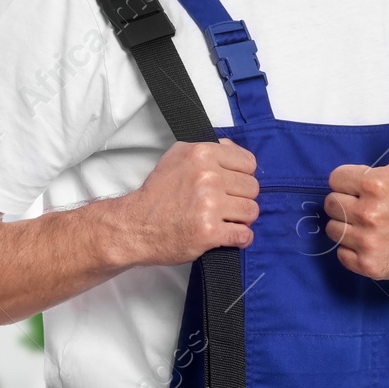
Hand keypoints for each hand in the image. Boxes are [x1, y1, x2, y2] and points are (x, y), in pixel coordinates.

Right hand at [112, 138, 258, 265]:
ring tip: (224, 220)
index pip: (249, 162)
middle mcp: (207, 177)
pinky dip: (240, 238)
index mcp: (201, 154)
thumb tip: (235, 149)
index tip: (232, 185)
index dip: (243, 176)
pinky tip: (228, 235)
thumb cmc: (158, 195)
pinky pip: (245, 234)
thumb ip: (209, 150)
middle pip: (252, 188)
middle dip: (241, 198)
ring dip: (241, 219)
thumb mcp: (177, 157)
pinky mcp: (211, 231)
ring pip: (252, 211)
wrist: (136, 226)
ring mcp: (210, 205)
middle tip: (224, 205)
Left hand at [325, 88, 388, 280]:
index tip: (368, 189)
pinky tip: (374, 244)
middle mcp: (369, 213)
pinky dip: (354, 253)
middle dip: (347, 205)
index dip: (350, 183)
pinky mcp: (370, 265)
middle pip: (331, 205)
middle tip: (371, 208)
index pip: (335, 180)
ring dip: (348, 229)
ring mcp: (369, 241)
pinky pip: (342, 256)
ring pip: (334, 230)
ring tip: (372, 226)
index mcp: (374, 183)